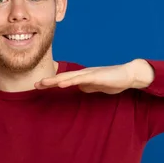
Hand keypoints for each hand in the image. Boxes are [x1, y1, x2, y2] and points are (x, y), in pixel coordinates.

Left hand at [35, 59, 153, 93]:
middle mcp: (83, 74)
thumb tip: (79, 89)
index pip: (64, 80)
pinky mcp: (96, 76)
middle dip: (49, 81)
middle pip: (63, 77)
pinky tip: (61, 84)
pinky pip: (80, 79)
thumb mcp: (96, 86)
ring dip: (56, 80)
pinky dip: (70, 81)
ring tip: (44, 83)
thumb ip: (88, 86)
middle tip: (35, 84)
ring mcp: (89, 74)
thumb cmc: (113, 80)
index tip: (39, 86)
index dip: (52, 83)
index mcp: (83, 77)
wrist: (128, 75)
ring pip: (69, 77)